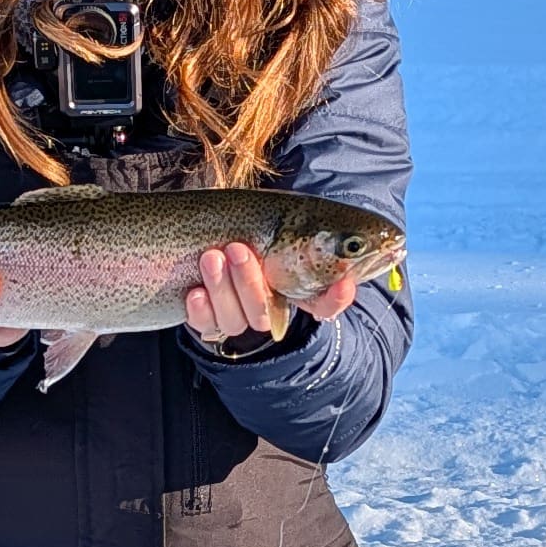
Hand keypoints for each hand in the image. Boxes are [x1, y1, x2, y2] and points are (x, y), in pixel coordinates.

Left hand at [182, 242, 355, 348]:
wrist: (199, 236)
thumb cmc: (244, 226)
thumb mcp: (273, 222)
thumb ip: (302, 229)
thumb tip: (349, 227)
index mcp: (293, 286)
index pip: (325, 304)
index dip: (336, 298)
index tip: (342, 283)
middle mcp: (266, 308)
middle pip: (265, 314)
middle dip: (250, 283)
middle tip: (238, 249)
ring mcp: (235, 316)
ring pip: (234, 320)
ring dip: (222, 288)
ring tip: (211, 257)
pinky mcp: (206, 318)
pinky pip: (205, 325)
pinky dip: (201, 309)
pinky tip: (196, 292)